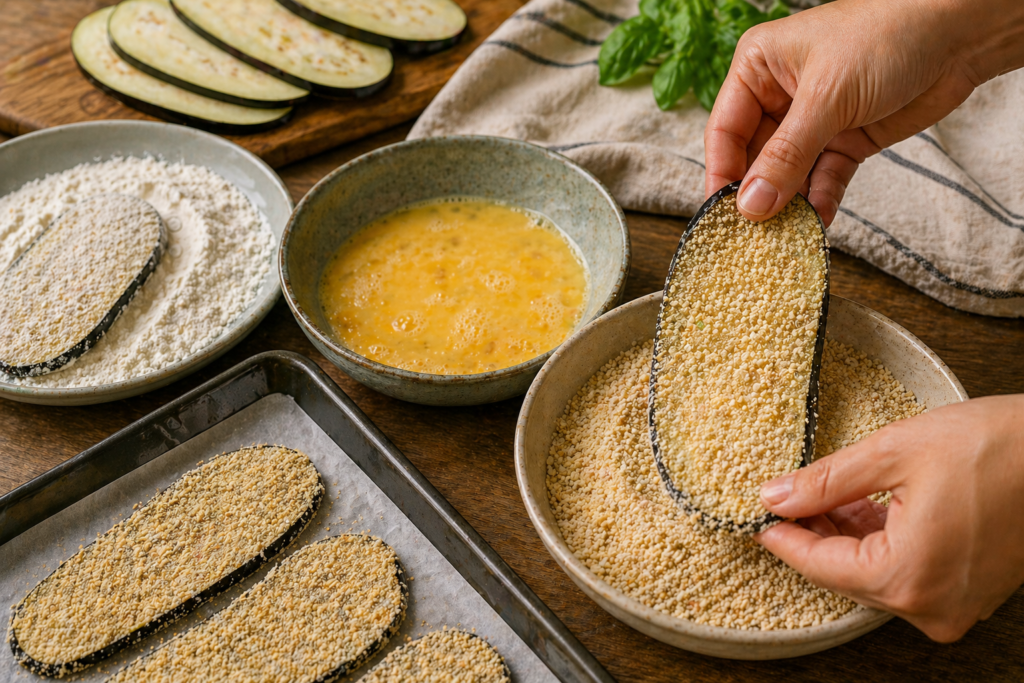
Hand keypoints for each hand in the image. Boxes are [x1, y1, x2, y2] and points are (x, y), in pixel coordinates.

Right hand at [704, 0, 1023, 225]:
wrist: (962, 32)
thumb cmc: (888, 35)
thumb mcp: (826, 97)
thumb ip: (786, 156)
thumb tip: (750, 205)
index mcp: (758, 68)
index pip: (724, 130)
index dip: (722, 174)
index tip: (719, 215)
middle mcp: (779, 94)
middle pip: (754, 157)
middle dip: (757, 195)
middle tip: (753, 235)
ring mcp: (813, 120)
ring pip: (788, 173)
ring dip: (789, 203)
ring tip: (784, 235)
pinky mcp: (846, 139)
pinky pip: (823, 178)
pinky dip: (821, 200)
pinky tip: (817, 222)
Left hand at [755, 394, 1023, 641]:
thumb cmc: (995, 447)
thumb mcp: (893, 452)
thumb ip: (825, 481)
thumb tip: (776, 496)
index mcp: (907, 577)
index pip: (818, 566)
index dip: (781, 538)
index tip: (755, 516)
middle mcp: (930, 606)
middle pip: (844, 575)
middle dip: (812, 534)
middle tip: (785, 497)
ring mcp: (954, 604)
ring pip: (873, 575)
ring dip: (844, 537)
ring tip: (823, 494)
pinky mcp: (969, 592)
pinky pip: (906, 574)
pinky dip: (879, 543)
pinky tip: (861, 507)